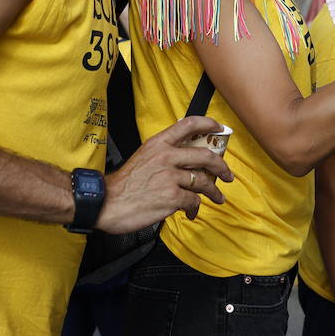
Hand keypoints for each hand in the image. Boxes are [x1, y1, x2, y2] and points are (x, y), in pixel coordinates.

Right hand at [97, 116, 233, 233]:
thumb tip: (186, 160)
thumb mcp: (143, 157)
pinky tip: (191, 212)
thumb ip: (163, 154)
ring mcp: (171, 177)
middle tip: (227, 174)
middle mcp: (167, 156)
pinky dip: (195, 208)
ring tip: (217, 198)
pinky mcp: (172, 197)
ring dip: (214, 192)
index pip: (188, 124)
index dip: (208, 124)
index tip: (219, 128)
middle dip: (222, 167)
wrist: (107, 203)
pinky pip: (194, 201)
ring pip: (203, 182)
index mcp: (158, 143)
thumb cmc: (124, 184)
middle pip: (206, 156)